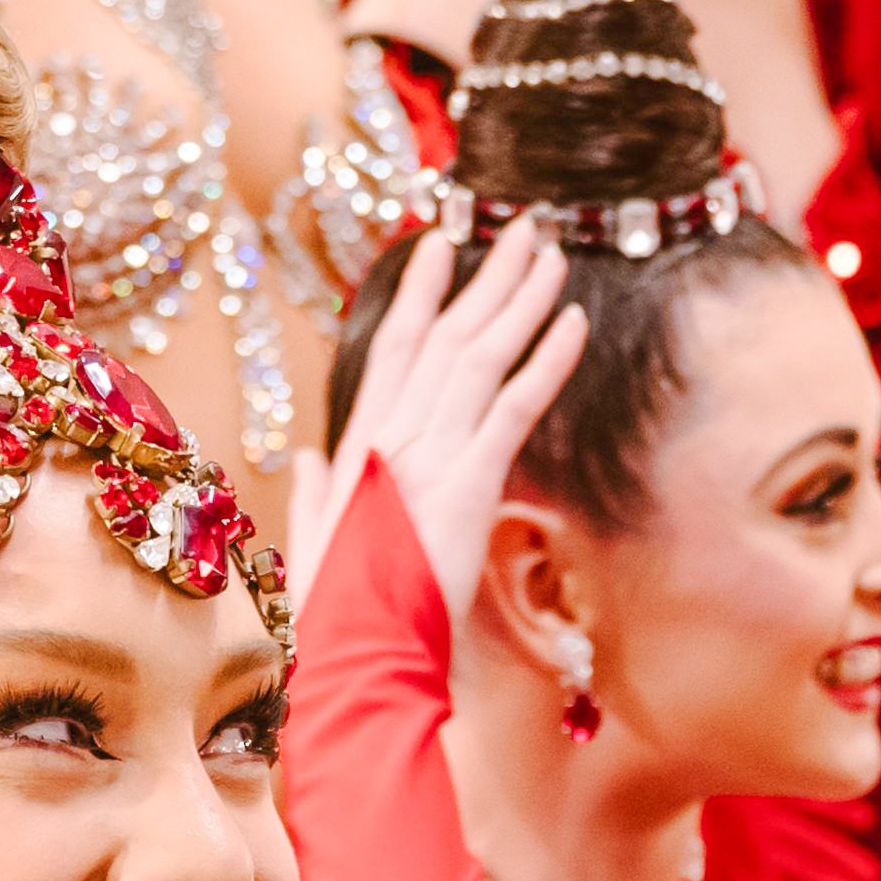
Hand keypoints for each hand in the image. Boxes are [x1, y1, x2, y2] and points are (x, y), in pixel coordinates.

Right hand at [339, 216, 582, 605]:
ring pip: (481, 355)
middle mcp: (394, 433)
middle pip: (446, 335)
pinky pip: (514, 405)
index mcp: (361, 444)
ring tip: (551, 251)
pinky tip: (574, 321)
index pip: (393, 348)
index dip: (419, 292)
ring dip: (521, 298)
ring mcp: (431, 452)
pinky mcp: (470, 481)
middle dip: (486, 276)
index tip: (436, 241)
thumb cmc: (336, 608)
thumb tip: (307, 455)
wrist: (356, 653)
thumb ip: (312, 490)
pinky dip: (547, 360)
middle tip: (521, 226)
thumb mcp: (314, 538)